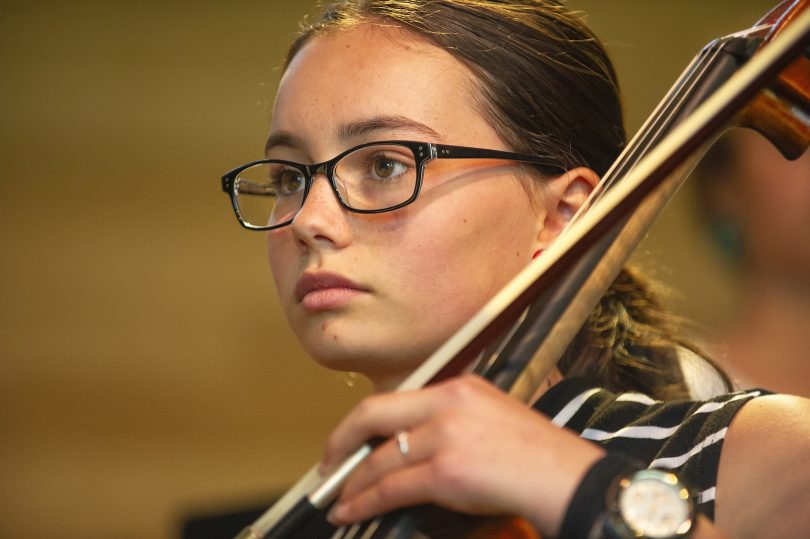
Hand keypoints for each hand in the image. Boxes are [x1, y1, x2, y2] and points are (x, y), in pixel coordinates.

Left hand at [320, 374, 603, 536]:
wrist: (571, 481)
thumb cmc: (540, 459)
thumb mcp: (493, 421)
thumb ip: (452, 423)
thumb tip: (410, 448)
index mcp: (461, 387)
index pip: (396, 400)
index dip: (362, 422)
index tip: (348, 439)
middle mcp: (449, 403)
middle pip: (374, 415)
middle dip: (341, 442)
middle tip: (326, 464)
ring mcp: (447, 436)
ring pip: (379, 458)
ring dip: (350, 483)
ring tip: (337, 499)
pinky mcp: (447, 471)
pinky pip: (390, 487)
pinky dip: (363, 502)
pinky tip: (351, 511)